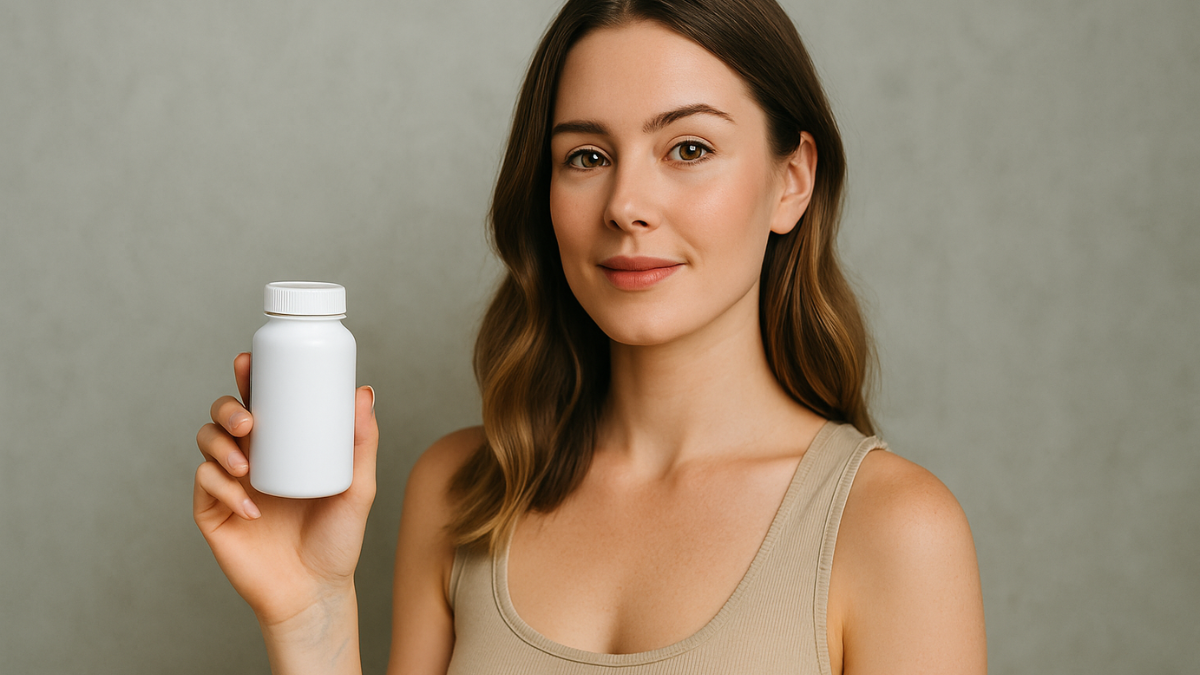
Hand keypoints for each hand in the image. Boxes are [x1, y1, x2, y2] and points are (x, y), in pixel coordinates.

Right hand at [193, 352, 378, 627]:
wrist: (315, 591)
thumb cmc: (336, 539)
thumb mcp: (358, 487)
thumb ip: (363, 442)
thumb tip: (364, 391)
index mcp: (281, 444)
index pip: (260, 400)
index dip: (247, 377)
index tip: (248, 362)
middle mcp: (251, 457)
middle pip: (224, 415)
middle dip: (227, 408)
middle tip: (249, 421)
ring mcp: (229, 484)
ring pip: (206, 444)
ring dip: (220, 447)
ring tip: (247, 466)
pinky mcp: (213, 513)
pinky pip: (205, 488)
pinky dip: (223, 490)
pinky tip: (250, 506)